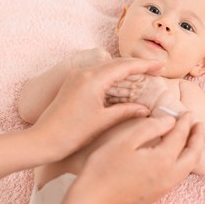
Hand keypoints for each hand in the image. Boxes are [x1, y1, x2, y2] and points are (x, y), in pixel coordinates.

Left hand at [30, 58, 163, 160]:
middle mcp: (84, 72)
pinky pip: (97, 73)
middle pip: (116, 63)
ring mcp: (76, 76)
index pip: (124, 67)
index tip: (161, 66)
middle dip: (137, 65)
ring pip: (106, 67)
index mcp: (93, 79)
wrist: (43, 140)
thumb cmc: (71, 132)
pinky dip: (112, 76)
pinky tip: (121, 83)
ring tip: (142, 75)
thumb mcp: (103, 121)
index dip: (145, 65)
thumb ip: (126, 111)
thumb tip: (145, 108)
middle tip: (156, 69)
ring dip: (125, 69)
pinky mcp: (72, 83)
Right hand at [53, 112, 204, 203]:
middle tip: (199, 124)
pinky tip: (176, 157)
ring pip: (187, 168)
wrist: (91, 200)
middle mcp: (168, 176)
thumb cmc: (103, 168)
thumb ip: (149, 128)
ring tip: (192, 139)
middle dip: (198, 138)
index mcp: (162, 160)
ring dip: (193, 151)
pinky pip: (178, 176)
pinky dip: (184, 162)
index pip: (180, 136)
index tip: (188, 113)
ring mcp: (162, 188)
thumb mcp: (125, 141)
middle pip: (193, 155)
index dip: (185, 122)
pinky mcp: (155, 195)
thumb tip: (169, 121)